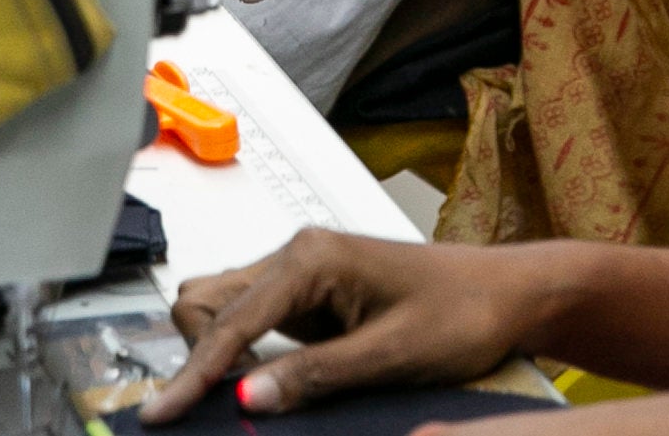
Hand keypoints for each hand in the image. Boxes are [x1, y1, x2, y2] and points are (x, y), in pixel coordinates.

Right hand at [145, 231, 555, 422]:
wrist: (506, 294)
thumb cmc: (462, 312)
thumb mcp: (391, 355)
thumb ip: (316, 375)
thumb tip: (248, 397)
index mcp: (311, 258)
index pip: (229, 321)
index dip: (193, 372)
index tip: (163, 411)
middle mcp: (296, 256)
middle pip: (207, 302)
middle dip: (199, 356)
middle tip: (216, 408)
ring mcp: (301, 274)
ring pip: (224, 309)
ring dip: (218, 354)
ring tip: (237, 400)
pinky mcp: (311, 295)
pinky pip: (253, 321)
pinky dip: (242, 354)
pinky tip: (259, 386)